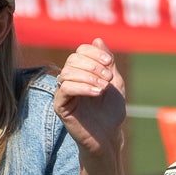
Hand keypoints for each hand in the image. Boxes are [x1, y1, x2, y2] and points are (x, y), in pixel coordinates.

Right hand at [55, 41, 128, 161]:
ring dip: (89, 76)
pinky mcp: (60, 105)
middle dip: (93, 65)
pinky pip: (65, 88)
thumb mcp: (115, 82)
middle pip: (73, 59)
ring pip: (67, 72)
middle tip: (108, 78)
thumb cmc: (111, 111)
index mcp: (82, 71)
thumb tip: (97, 39)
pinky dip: (82, 87)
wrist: (109, 135)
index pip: (80, 51)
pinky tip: (96, 93)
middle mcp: (70, 79)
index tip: (110, 63)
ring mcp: (63, 92)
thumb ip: (107, 62)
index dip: (94, 53)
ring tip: (103, 88)